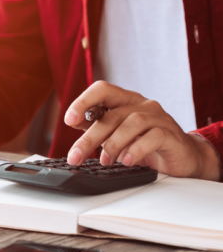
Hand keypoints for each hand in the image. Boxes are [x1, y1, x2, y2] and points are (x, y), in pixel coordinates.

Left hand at [64, 81, 219, 180]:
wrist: (181, 158)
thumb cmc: (145, 145)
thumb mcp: (117, 135)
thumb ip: (98, 127)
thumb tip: (74, 124)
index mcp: (125, 100)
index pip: (102, 89)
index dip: (83, 101)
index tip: (69, 120)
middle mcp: (141, 105)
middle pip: (111, 115)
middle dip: (90, 138)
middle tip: (75, 156)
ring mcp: (158, 117)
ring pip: (131, 123)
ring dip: (113, 144)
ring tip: (105, 161)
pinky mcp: (171, 134)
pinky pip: (153, 137)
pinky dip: (136, 149)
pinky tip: (127, 161)